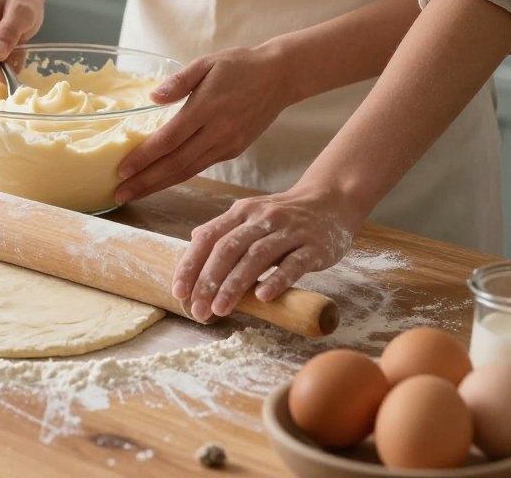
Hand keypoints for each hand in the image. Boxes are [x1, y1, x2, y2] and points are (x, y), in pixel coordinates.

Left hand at [115, 45, 289, 203]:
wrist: (279, 77)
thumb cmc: (239, 65)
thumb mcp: (206, 63)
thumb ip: (178, 81)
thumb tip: (152, 97)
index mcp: (207, 107)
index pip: (169, 139)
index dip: (144, 158)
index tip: (122, 170)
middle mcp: (217, 131)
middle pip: (175, 164)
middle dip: (145, 182)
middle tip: (119, 194)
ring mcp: (227, 144)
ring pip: (188, 171)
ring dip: (158, 185)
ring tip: (133, 193)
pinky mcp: (233, 150)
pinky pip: (200, 167)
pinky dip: (178, 176)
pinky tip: (160, 180)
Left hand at [171, 186, 361, 320]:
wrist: (331, 202)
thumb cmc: (285, 216)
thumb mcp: (252, 214)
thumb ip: (226, 228)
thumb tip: (195, 239)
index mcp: (241, 212)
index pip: (208, 237)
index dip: (191, 264)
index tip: (179, 291)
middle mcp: (262, 218)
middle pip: (228, 249)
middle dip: (209, 281)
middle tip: (198, 309)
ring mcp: (289, 231)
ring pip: (256, 257)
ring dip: (235, 285)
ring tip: (221, 309)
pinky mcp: (314, 246)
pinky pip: (294, 264)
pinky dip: (277, 280)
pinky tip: (263, 297)